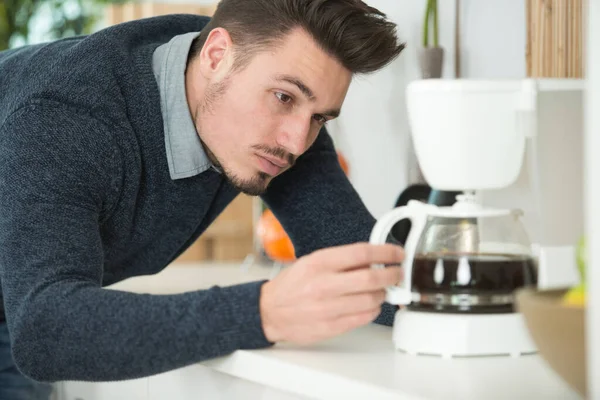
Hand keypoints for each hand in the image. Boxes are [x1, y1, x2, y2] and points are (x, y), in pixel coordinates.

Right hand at [259, 243, 403, 343]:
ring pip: (371, 300)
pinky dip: (373, 310)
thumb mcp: (312, 262)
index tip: (396, 253)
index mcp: (319, 263)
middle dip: (392, 275)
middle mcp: (323, 285)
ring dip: (383, 294)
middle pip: (371, 279)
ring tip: (381, 290)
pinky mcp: (331, 327)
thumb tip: (373, 260)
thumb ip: (341, 260)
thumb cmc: (292, 285)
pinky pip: (363, 318)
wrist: (269, 311)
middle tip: (397, 273)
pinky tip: (370, 305)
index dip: (385, 252)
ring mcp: (327, 308)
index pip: (361, 253)